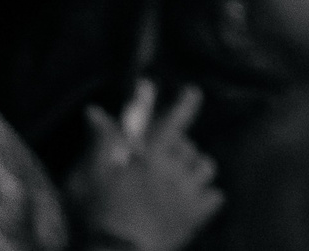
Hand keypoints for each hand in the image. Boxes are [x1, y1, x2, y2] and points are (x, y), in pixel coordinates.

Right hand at [71, 84, 221, 250]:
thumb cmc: (101, 216)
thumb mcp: (92, 176)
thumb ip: (100, 142)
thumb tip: (94, 112)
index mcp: (151, 157)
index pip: (174, 121)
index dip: (184, 104)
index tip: (193, 92)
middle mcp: (175, 170)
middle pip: (190, 147)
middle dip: (180, 149)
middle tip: (166, 160)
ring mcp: (189, 193)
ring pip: (207, 168)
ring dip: (196, 170)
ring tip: (182, 179)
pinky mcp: (197, 216)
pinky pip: (216, 196)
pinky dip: (207, 197)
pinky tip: (194, 203)